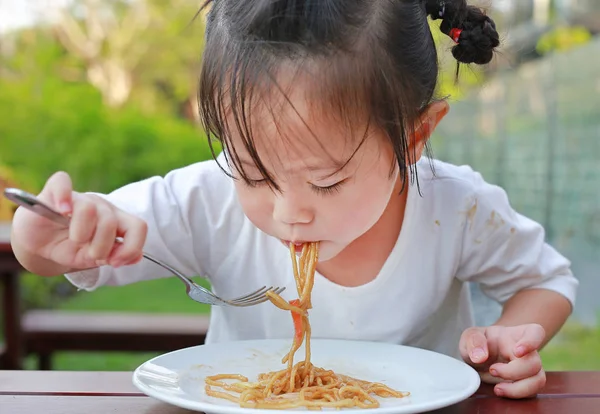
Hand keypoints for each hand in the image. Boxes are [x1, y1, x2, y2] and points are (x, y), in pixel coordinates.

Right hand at [11, 171, 147, 270]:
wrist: (38, 243)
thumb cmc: (67, 247)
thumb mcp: (90, 258)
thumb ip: (113, 256)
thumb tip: (137, 256)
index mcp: (115, 221)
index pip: (138, 227)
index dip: (130, 247)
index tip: (113, 263)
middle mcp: (101, 206)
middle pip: (112, 221)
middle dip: (101, 246)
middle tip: (89, 255)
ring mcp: (80, 197)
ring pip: (90, 210)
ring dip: (81, 234)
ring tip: (74, 239)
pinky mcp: (54, 190)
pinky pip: (62, 183)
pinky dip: (63, 197)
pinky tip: (63, 211)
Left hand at [459, 324, 545, 398]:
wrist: (480, 357)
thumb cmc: (479, 343)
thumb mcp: (470, 337)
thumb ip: (474, 341)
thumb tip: (480, 357)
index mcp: (514, 335)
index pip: (535, 332)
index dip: (532, 342)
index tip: (517, 351)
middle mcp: (527, 351)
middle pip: (534, 362)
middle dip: (513, 372)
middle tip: (492, 370)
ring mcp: (529, 368)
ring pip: (538, 380)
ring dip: (518, 388)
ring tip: (497, 388)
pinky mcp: (527, 383)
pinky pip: (532, 392)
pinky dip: (516, 395)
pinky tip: (501, 390)